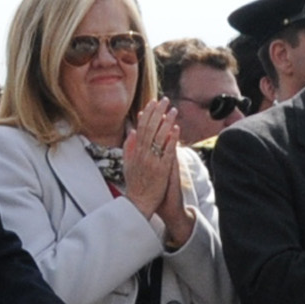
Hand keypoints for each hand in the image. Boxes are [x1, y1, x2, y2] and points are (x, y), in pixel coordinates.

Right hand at [120, 96, 178, 223]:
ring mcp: (152, 162)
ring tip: (174, 110)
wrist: (138, 203)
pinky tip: (176, 129)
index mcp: (135, 152)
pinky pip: (167, 152)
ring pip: (159, 138)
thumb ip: (129, 148)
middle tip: (165, 100)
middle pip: (150, 129)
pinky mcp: (161, 170)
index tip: (153, 102)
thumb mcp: (128, 164)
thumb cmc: (135, 184)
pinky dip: (171, 140)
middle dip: (158, 113)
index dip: (147, 114)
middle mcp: (142, 154)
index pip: (141, 128)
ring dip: (167, 122)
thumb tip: (132, 132)